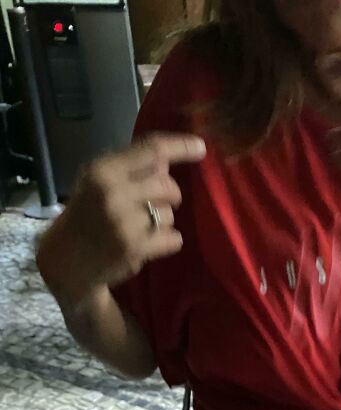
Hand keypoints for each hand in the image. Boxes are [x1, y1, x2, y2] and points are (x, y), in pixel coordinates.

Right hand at [38, 133, 205, 302]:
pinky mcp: (135, 248)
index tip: (201, 147)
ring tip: (139, 227)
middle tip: (153, 204)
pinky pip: (174, 238)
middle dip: (169, 196)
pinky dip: (167, 241)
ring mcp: (124, 221)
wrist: (68, 260)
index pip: (152, 150)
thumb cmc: (88, 215)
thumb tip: (168, 161)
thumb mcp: (99, 182)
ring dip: (162, 221)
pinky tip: (148, 243)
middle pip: (168, 185)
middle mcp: (112, 192)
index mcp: (103, 170)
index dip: (181, 147)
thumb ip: (131, 169)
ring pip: (170, 214)